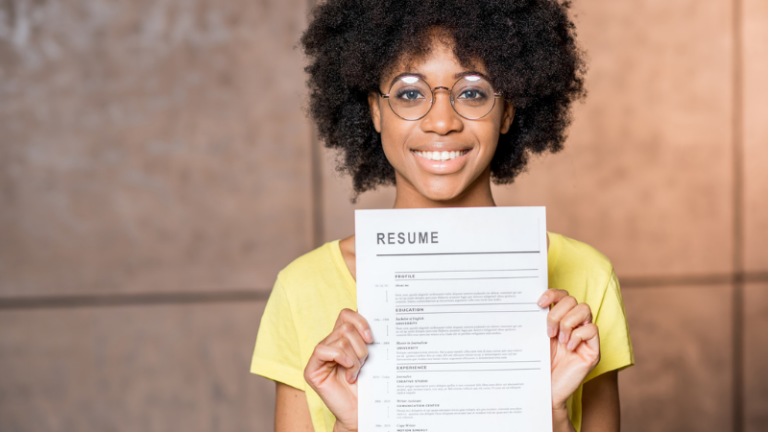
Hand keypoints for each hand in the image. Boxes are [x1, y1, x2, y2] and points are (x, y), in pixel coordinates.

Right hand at [304, 308, 372, 431]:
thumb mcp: (370, 357)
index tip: (372, 339)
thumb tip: (375, 318)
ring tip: (356, 372)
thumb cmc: (367, 386)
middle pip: (346, 327)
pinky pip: (323, 351)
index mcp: (342, 339)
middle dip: (361, 346)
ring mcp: (319, 356)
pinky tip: (349, 373)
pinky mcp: (312, 369)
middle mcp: (330, 344)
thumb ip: (366, 338)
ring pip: (339, 339)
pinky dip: (340, 358)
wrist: (361, 411)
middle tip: (364, 363)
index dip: (360, 321)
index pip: (346, 315)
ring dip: (354, 357)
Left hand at [538, 289, 600, 410]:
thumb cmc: (540, 365)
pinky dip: (577, 336)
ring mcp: (585, 337)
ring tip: (559, 339)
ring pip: (585, 309)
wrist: (545, 390)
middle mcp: (575, 325)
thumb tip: (534, 301)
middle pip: (573, 300)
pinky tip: (569, 348)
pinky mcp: (593, 350)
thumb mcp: (536, 338)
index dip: (553, 294)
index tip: (539, 303)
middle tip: (548, 332)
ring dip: (568, 322)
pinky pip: (592, 329)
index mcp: (560, 320)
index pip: (562, 295)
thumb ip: (539, 320)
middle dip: (558, 313)